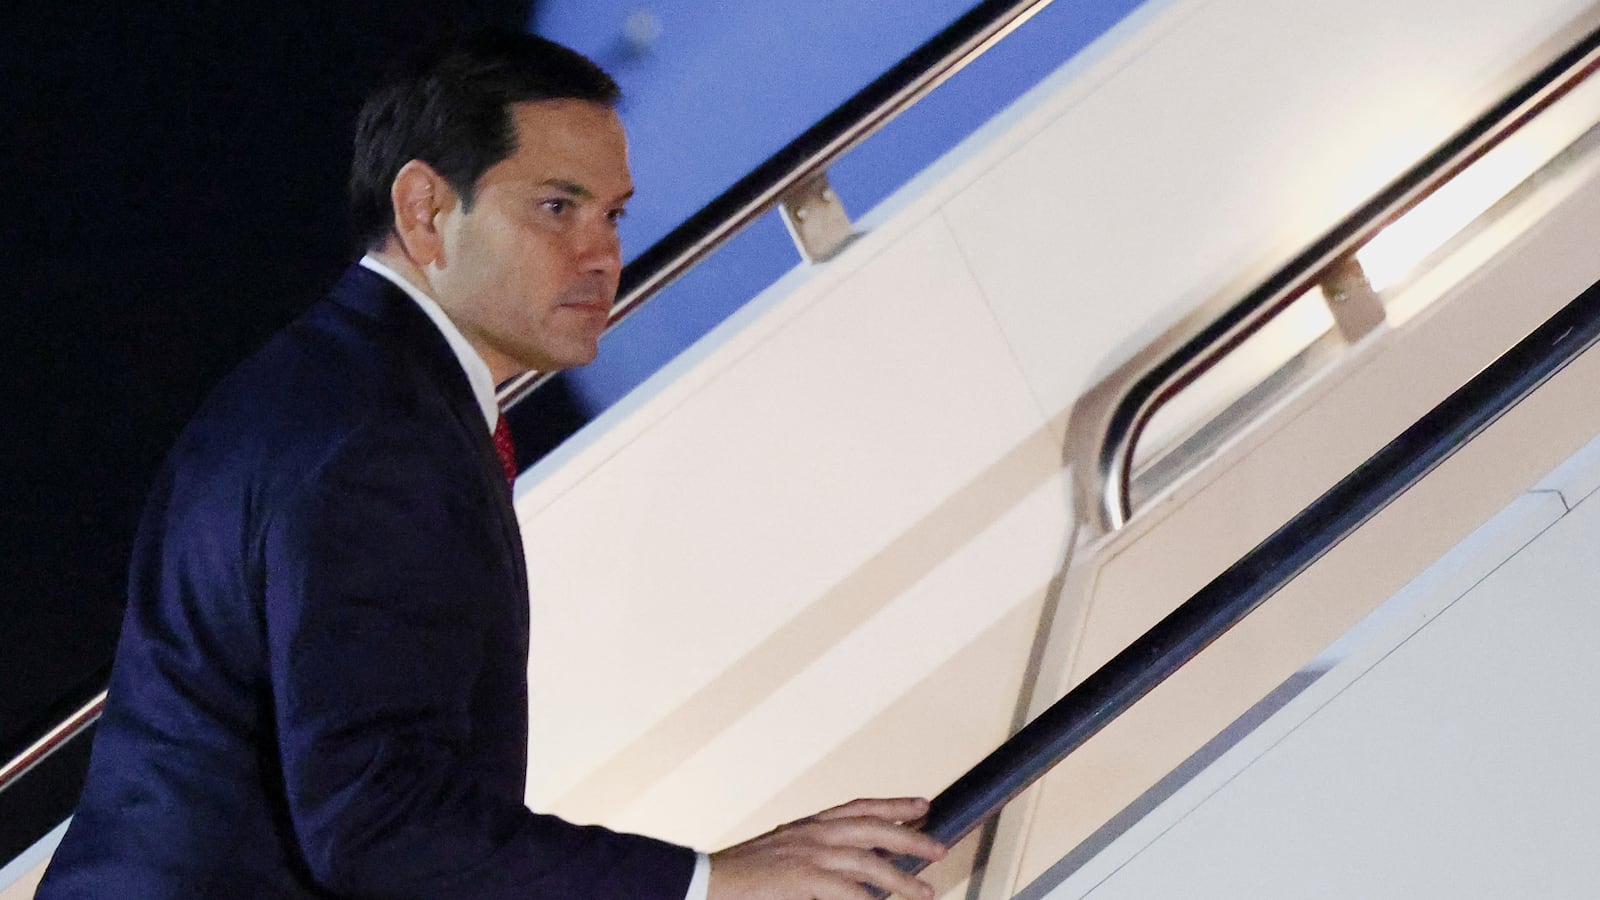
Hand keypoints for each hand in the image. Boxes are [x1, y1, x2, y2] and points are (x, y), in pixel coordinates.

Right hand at [707, 797, 947, 899]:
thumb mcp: (784, 850)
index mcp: (810, 824)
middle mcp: (814, 833)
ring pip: (870, 862)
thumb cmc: (744, 873)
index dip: (894, 803)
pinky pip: (849, 892)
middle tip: (939, 847)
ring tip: (925, 892)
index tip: (923, 803)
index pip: (861, 806)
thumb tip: (851, 863)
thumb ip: (816, 851)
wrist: (708, 880)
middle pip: (875, 828)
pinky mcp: (804, 879)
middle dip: (911, 836)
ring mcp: (810, 854)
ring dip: (902, 879)